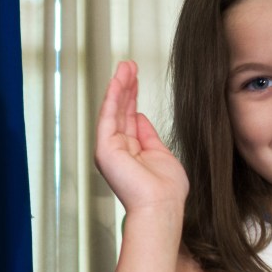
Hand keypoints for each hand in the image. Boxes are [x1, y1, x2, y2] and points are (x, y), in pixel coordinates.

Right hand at [94, 61, 188, 213]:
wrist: (161, 206)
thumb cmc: (166, 191)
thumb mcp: (161, 154)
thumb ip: (149, 135)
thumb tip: (141, 117)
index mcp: (131, 152)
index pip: (129, 118)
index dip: (132, 96)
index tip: (135, 78)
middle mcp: (118, 149)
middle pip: (120, 110)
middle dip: (125, 86)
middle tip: (129, 65)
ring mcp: (110, 148)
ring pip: (113, 110)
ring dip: (119, 86)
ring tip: (124, 66)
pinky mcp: (105, 148)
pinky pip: (109, 116)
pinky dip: (113, 97)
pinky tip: (118, 81)